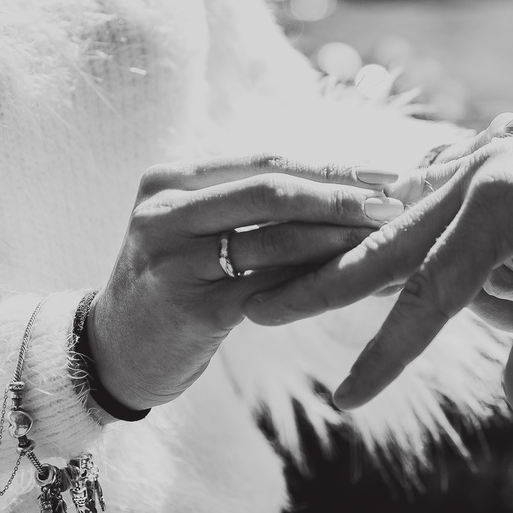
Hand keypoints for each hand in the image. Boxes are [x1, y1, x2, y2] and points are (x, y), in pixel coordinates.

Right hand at [87, 155, 403, 410]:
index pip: (265, 161)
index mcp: (170, 179)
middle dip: (342, 196)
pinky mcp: (190, 309)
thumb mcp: (197, 227)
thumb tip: (347, 183)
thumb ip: (249, 203)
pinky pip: (270, 290)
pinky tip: (355, 284)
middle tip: (396, 203)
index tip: (386, 172)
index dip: (329, 166)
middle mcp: (164, 211)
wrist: (116, 351)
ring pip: (275, 241)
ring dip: (339, 240)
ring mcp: (172, 260)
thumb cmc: (175, 281)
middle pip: (272, 191)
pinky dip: (317, 283)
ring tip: (388, 241)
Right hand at [243, 86, 512, 415]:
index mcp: (502, 200)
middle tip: (262, 310)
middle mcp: (477, 174)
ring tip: (290, 276)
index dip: (386, 352)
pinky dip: (390, 220)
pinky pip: (425, 198)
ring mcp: (479, 163)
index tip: (346, 398)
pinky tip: (360, 228)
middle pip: (386, 243)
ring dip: (351, 251)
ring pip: (401, 219)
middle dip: (325, 282)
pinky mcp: (488, 165)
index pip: (429, 294)